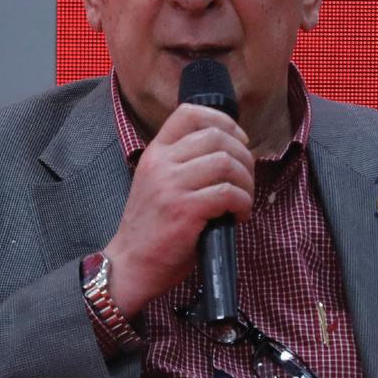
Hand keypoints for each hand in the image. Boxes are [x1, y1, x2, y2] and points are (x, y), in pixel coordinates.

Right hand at [103, 103, 253, 317]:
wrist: (131, 264)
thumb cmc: (153, 226)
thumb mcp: (158, 182)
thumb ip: (184, 162)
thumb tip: (231, 151)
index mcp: (156, 152)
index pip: (189, 113)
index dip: (222, 120)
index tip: (238, 140)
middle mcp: (162, 163)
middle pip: (217, 137)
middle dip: (244, 156)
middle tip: (246, 179)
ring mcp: (172, 186)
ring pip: (226, 163)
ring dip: (246, 181)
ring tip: (244, 199)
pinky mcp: (185, 210)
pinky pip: (228, 193)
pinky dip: (243, 203)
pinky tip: (239, 216)